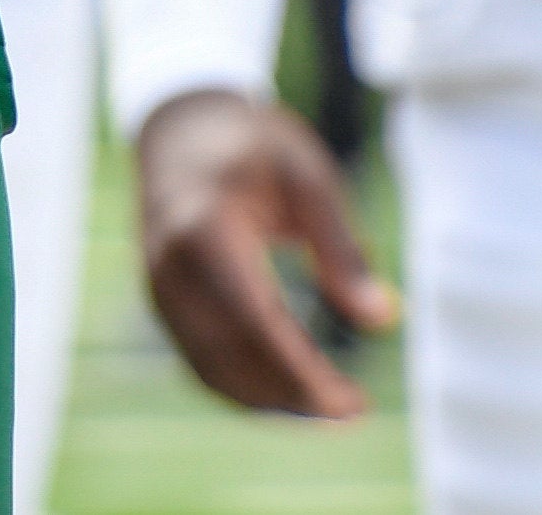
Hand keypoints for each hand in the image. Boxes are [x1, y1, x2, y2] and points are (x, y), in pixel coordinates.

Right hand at [135, 86, 396, 418]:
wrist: (181, 130)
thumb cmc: (253, 147)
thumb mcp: (308, 176)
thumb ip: (341, 247)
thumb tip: (383, 318)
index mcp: (205, 230)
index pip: (255, 325)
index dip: (302, 375)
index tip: (352, 404)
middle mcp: (171, 267)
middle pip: (231, 358)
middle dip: (292, 398)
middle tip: (352, 412)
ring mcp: (158, 288)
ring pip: (211, 370)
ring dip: (269, 401)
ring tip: (329, 409)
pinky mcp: (160, 302)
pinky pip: (199, 361)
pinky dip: (242, 388)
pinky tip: (288, 393)